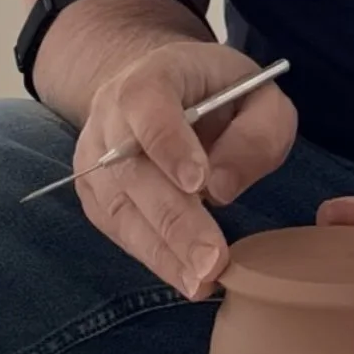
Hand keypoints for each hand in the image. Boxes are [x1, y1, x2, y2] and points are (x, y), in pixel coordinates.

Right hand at [76, 41, 296, 298]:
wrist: (164, 87)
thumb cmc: (221, 92)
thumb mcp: (260, 96)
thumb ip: (254, 133)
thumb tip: (220, 188)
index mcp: (153, 73)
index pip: (147, 102)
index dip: (169, 142)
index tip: (199, 183)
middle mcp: (111, 111)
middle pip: (132, 166)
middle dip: (175, 217)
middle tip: (213, 259)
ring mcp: (95, 152)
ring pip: (119, 204)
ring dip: (161, 248)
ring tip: (201, 281)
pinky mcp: (93, 190)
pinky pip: (116, 226)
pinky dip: (150, 254)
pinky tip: (183, 276)